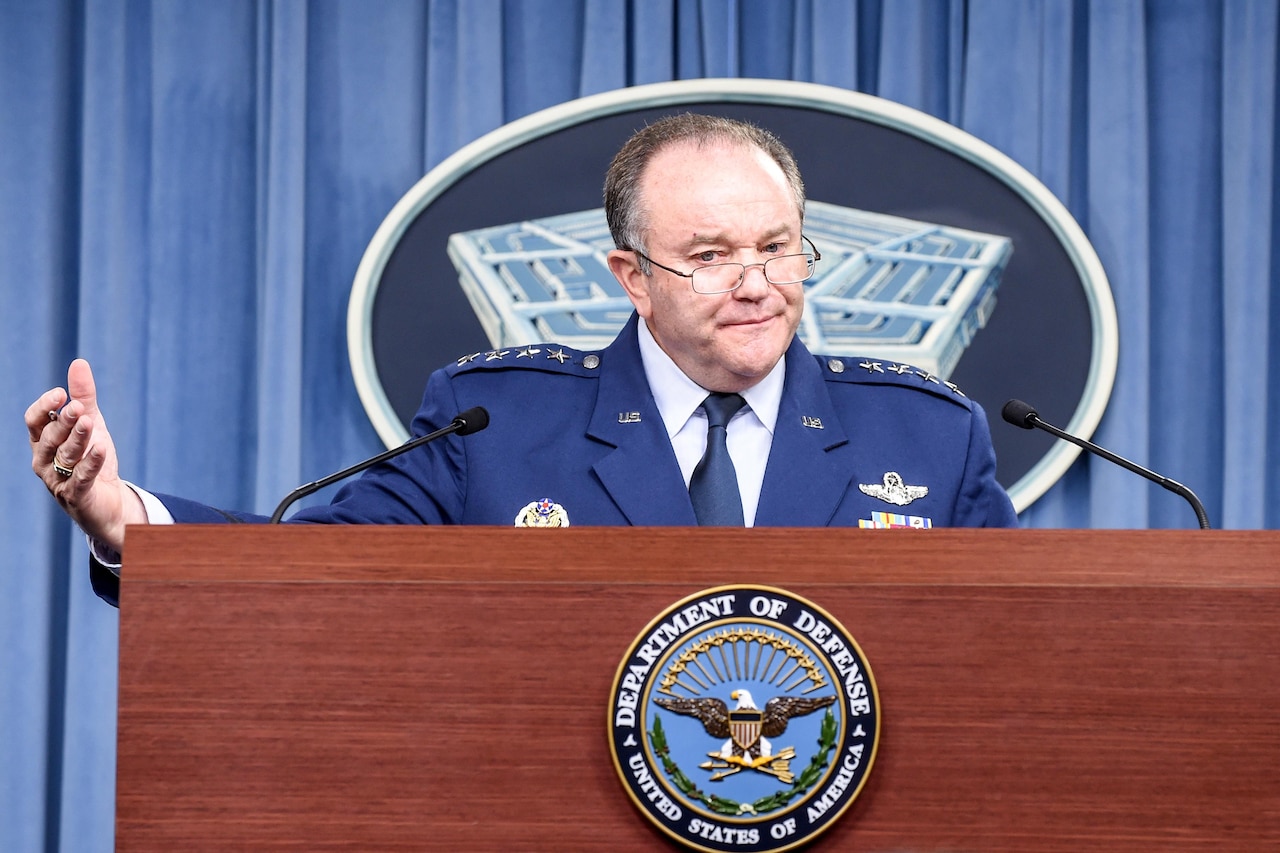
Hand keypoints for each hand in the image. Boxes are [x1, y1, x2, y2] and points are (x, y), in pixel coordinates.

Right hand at [27, 359, 145, 551]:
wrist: (110, 501)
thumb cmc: (93, 458)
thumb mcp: (91, 424)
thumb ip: (84, 396)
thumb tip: (79, 362)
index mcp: (43, 442)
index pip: (34, 422)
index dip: (44, 407)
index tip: (61, 393)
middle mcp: (44, 460)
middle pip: (50, 438)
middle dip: (64, 422)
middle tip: (79, 407)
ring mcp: (58, 480)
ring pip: (65, 456)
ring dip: (78, 438)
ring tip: (90, 422)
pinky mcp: (77, 495)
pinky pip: (82, 477)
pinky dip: (92, 462)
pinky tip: (102, 447)